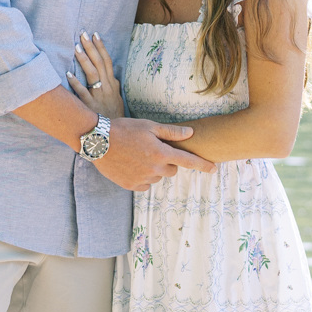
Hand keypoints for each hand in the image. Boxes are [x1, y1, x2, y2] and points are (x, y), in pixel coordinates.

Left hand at [67, 31, 124, 118]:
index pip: (107, 61)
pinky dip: (76, 83)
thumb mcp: (116, 97)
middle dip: (91, 48)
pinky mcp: (91, 106)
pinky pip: (83, 93)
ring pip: (93, 75)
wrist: (114, 134)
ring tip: (76, 48)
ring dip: (85, 60)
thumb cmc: (114, 115)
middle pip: (99, 63)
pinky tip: (68, 73)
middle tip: (83, 34)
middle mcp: (107, 87)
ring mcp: (99, 96)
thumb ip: (111, 84)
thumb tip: (108, 71)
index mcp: (113, 84)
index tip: (94, 34)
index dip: (101, 47)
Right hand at [96, 118, 214, 190]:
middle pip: (171, 170)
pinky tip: (131, 165)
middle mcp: (154, 169)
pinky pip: (144, 184)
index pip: (188, 161)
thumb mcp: (149, 126)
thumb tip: (190, 133)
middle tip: (153, 150)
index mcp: (161, 153)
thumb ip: (171, 132)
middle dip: (167, 162)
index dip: (203, 165)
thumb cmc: (124, 129)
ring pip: (157, 177)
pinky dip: (142, 176)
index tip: (214, 169)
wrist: (97, 141)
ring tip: (136, 155)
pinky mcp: (131, 185)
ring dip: (153, 169)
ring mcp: (142, 179)